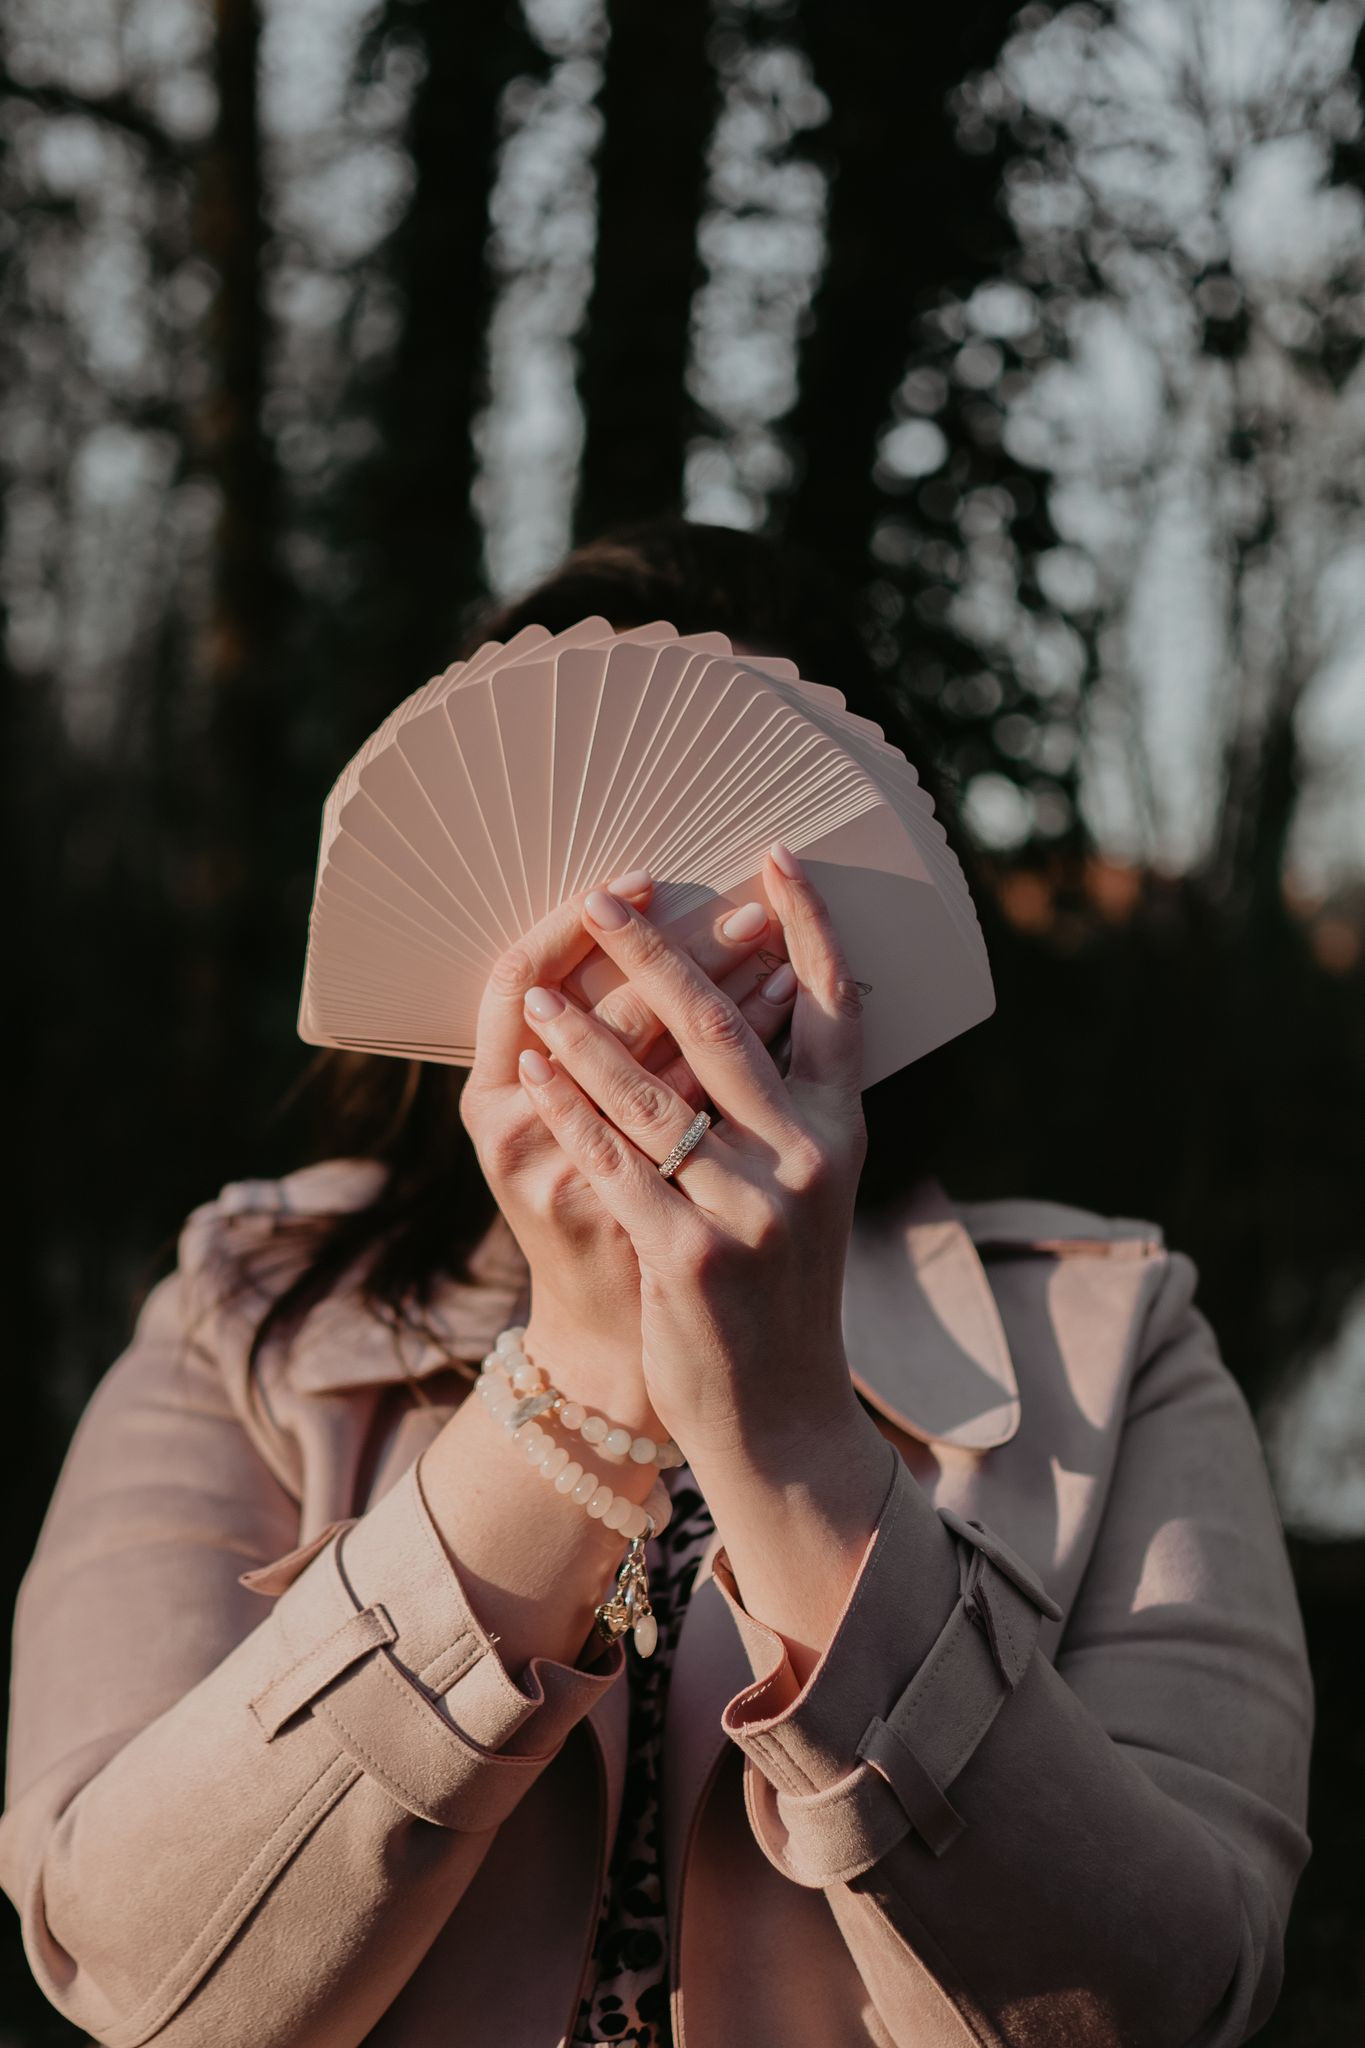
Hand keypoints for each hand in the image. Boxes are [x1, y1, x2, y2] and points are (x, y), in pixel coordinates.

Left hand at [515, 841, 867, 1460]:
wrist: (780, 1412)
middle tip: (613, 893)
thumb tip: (754, 992)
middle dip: (659, 952)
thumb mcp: (811, 1187)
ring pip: (652, 1091)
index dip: (809, 926)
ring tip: (544, 987)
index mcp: (843, 1132)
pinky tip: (535, 1066)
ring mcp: (749, 1208)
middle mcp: (807, 1161)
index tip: (775, 859)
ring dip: (588, 1028)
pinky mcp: (689, 1254)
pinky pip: (613, 1158)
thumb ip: (789, 1102)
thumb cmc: (785, 1285)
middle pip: (723, 1028)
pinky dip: (569, 1105)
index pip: (834, 1005)